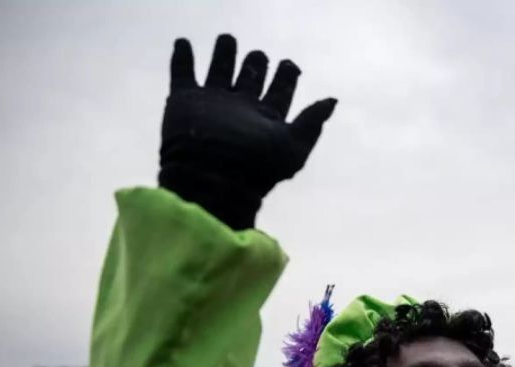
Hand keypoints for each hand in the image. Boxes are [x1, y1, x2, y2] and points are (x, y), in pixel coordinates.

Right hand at [158, 34, 336, 228]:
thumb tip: (333, 100)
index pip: (280, 91)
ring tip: (226, 38)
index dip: (287, 76)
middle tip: (260, 55)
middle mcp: (240, 109)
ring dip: (224, 54)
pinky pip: (182, 73)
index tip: (290, 64)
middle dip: (256, 64)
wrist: (211, 179)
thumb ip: (312, 121)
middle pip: (250, 78)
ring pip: (219, 70)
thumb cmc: (257, 168)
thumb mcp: (294, 147)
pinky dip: (182, 57)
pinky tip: (183, 43)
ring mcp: (213, 103)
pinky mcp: (184, 101)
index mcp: (267, 118)